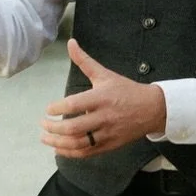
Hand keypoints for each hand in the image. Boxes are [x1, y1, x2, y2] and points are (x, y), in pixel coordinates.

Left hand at [40, 39, 166, 157]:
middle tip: (43, 123)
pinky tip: (58, 148)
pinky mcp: (109, 145)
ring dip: (58, 143)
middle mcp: (104, 117)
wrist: (152, 109)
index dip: (57, 108)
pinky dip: (70, 152)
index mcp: (101, 98)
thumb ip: (85, 61)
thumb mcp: (105, 74)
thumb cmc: (126, 90)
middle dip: (54, 128)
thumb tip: (71, 42)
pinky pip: (86, 153)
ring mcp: (107, 133)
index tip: (48, 109)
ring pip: (78, 143)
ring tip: (45, 138)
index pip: (74, 104)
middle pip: (74, 128)